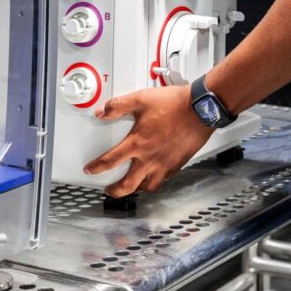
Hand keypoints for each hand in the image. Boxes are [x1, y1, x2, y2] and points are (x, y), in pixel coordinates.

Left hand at [83, 83, 213, 196]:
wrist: (200, 109)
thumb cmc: (174, 104)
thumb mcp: (141, 99)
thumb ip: (118, 105)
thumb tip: (100, 112)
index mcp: (137, 143)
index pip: (110, 161)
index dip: (96, 168)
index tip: (90, 170)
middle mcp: (149, 158)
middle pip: (127, 185)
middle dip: (115, 191)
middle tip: (109, 190)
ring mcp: (164, 164)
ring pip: (147, 186)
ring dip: (136, 188)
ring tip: (132, 185)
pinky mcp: (177, 164)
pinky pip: (163, 180)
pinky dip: (155, 181)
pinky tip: (154, 175)